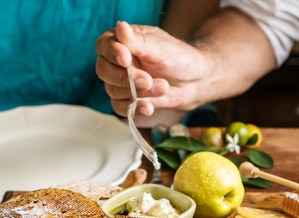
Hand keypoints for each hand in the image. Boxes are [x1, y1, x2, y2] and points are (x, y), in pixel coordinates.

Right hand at [95, 21, 209, 117]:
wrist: (194, 81)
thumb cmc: (178, 58)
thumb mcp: (160, 48)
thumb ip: (139, 42)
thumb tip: (121, 27)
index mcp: (122, 41)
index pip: (104, 46)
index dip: (112, 53)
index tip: (126, 59)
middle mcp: (116, 61)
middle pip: (104, 71)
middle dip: (126, 78)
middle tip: (148, 80)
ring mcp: (120, 81)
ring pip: (114, 91)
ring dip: (138, 93)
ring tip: (163, 87)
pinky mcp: (128, 99)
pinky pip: (120, 108)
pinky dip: (135, 109)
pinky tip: (149, 107)